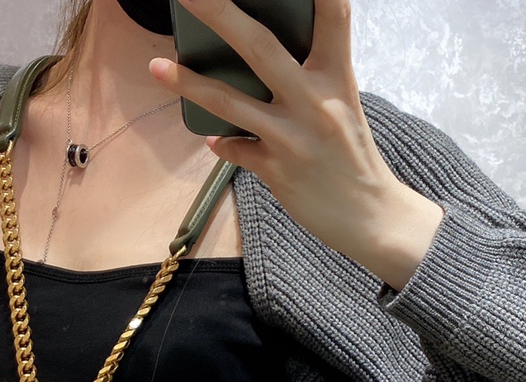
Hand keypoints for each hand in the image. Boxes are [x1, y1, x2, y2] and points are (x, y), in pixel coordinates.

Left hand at [150, 0, 442, 288]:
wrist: (370, 217)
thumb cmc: (352, 156)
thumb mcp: (341, 105)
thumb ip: (310, 77)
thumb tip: (258, 57)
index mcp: (337, 77)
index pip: (332, 15)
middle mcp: (314, 102)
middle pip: (259, 45)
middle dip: (218, 12)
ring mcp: (292, 137)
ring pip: (229, 101)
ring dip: (188, 82)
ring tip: (156, 66)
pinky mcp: (277, 169)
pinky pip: (235, 149)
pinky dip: (223, 142)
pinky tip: (215, 138)